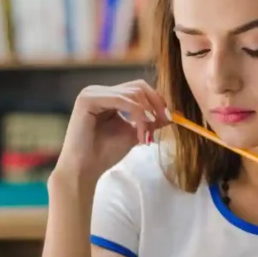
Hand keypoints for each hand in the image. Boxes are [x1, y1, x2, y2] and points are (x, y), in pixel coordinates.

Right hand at [55, 80, 170, 180]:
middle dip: (156, 104)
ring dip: (146, 115)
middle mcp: (99, 91)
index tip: (170, 118)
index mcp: (108, 97)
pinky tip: (140, 132)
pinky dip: (136, 115)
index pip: (139, 89)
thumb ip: (149, 122)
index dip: (157, 101)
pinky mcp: (87, 99)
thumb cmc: (104, 154)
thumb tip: (172, 115)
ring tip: (146, 136)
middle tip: (165, 122)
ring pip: (132, 93)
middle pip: (138, 86)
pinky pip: (121, 100)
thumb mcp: (133, 134)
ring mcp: (92, 93)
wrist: (85, 170)